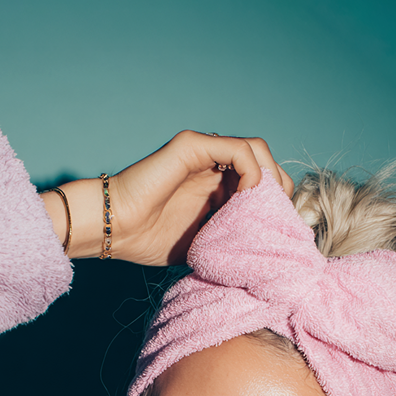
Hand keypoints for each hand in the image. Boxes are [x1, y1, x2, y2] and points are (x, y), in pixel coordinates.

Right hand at [41, 132, 292, 266]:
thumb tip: (267, 248)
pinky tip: (247, 196)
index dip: (275, 200)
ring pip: (256, 150)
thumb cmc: (149, 239)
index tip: (279, 227)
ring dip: (270, 178)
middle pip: (264, 162)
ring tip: (266, 207)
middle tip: (279, 218)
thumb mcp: (206, 242)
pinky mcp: (193, 146)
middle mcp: (212, 163)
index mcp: (215, 183)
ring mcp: (203, 152)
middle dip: (279, 189)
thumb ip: (232, 235)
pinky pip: (239, 149)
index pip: (261, 180)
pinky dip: (253, 171)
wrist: (115, 229)